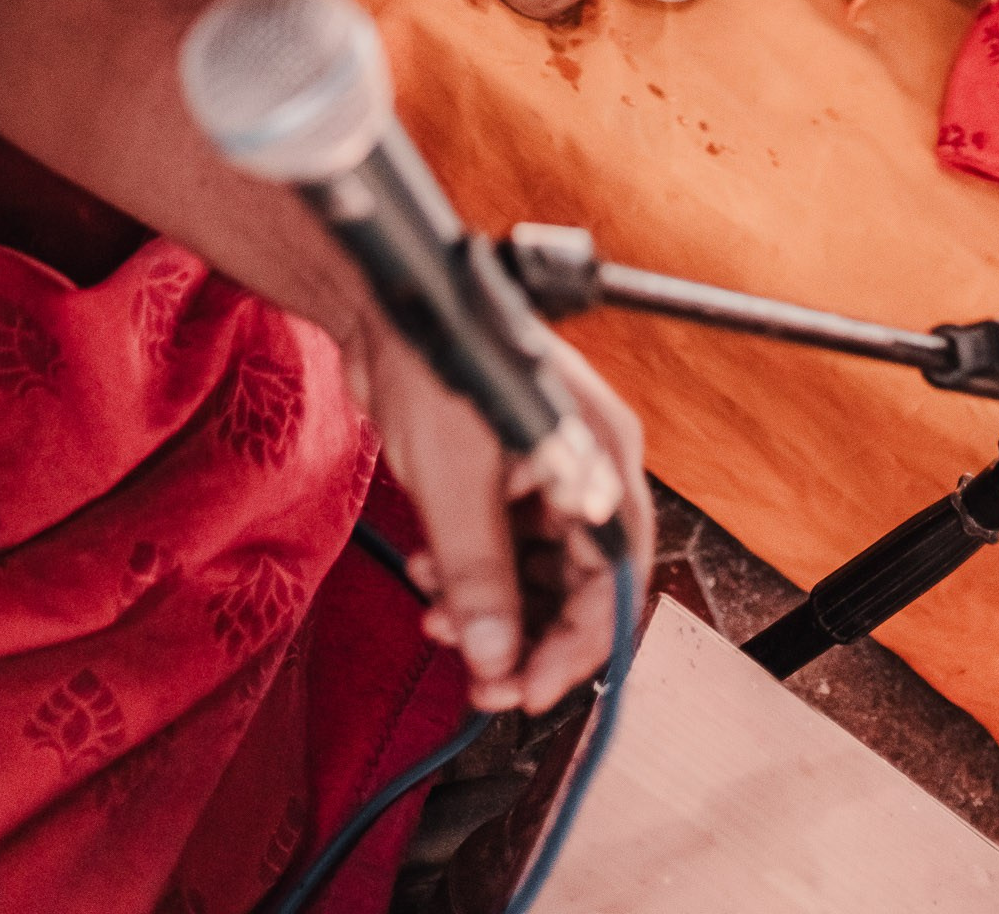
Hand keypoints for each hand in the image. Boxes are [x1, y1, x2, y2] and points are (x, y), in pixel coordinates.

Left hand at [347, 311, 652, 713]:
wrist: (382, 306)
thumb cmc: (434, 361)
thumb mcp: (455, 482)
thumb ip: (479, 576)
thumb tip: (496, 659)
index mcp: (599, 456)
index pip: (616, 575)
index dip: (578, 644)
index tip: (529, 692)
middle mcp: (585, 466)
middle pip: (579, 582)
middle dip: (525, 634)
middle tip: (479, 680)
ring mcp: (547, 469)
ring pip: (538, 572)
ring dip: (491, 609)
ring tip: (438, 617)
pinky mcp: (508, 473)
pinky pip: (506, 549)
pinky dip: (471, 577)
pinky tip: (431, 579)